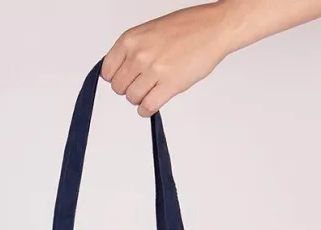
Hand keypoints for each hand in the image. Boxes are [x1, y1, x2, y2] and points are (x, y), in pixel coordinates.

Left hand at [101, 1, 239, 117]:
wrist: (213, 28)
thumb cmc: (187, 28)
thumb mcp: (150, 31)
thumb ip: (133, 50)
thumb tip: (121, 71)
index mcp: (131, 39)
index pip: (107, 71)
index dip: (116, 78)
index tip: (124, 80)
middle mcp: (139, 54)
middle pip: (118, 87)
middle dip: (128, 89)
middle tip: (141, 85)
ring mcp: (154, 70)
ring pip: (132, 98)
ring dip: (140, 99)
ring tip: (151, 91)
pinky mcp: (169, 85)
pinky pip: (147, 107)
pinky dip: (147, 110)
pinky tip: (152, 104)